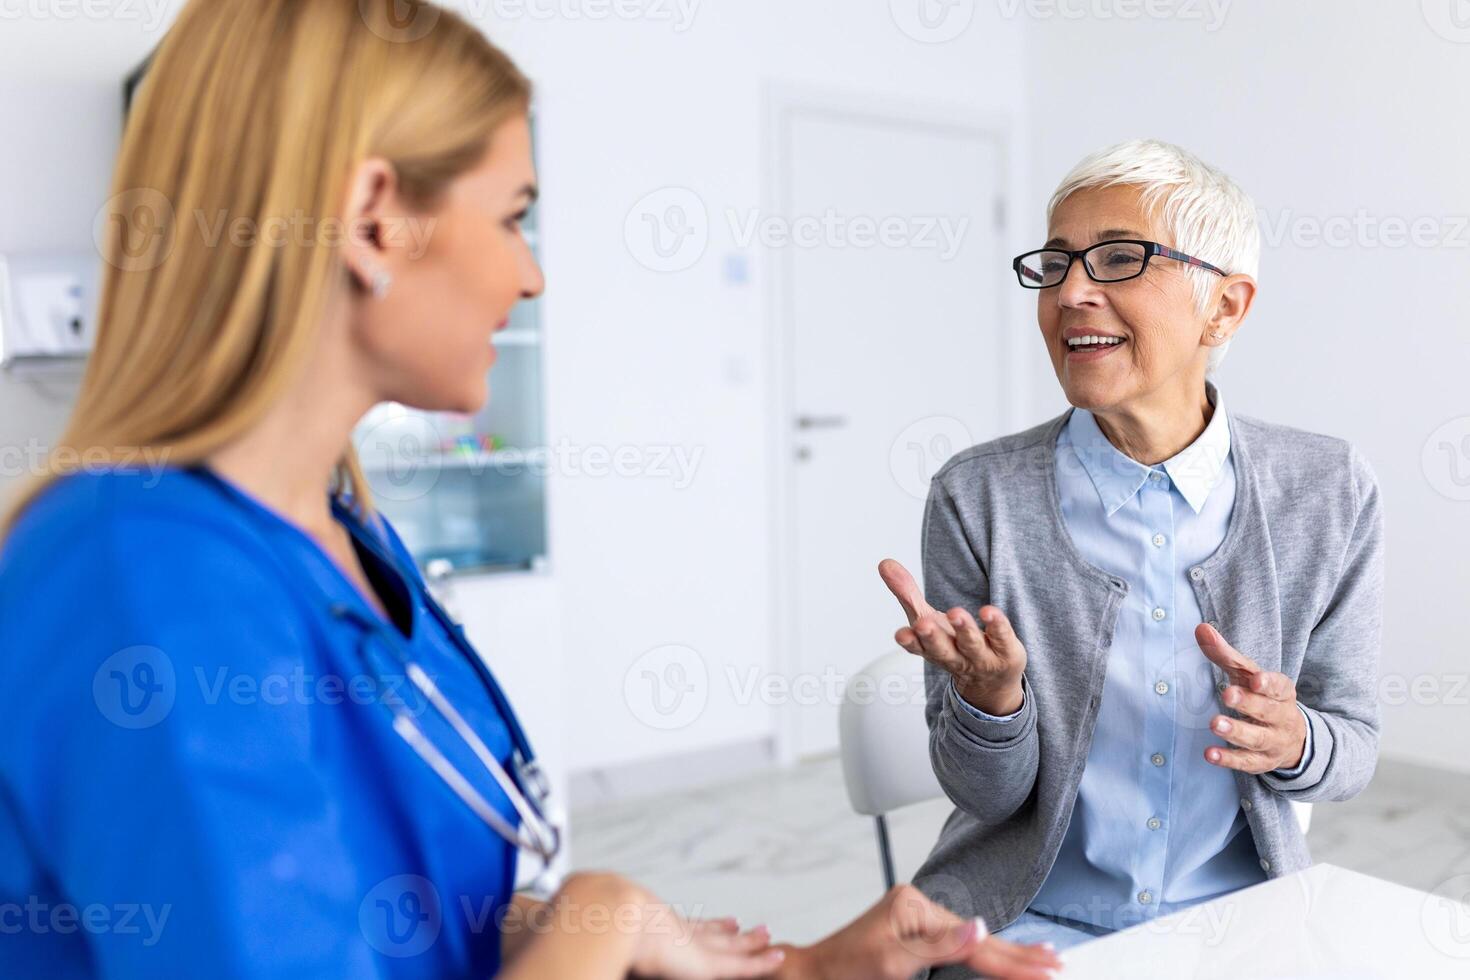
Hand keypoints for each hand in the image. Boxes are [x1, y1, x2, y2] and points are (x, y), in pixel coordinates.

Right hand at [545, 873, 783, 979]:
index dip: (691, 927)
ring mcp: (682, 943)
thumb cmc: (570, 926)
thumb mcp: (559, 934)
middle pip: (703, 933)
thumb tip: (516, 932)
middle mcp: (665, 930)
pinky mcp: (696, 960)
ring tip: (769, 938)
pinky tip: (777, 957)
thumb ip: (549, 938)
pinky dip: (756, 962)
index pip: (672, 928)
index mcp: (639, 925)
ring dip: (748, 945)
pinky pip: (736, 965)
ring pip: (724, 947)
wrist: (591, 914)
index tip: (709, 921)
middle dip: (725, 932)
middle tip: (746, 926)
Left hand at [777, 883, 1061, 979]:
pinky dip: (984, 955)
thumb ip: (940, 947)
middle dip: (1020, 955)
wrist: (813, 973)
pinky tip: (999, 952)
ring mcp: (917, 921)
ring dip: (1009, 954)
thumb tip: (981, 929)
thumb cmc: (844, 968)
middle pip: (978, 939)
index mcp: (915, 907)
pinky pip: (958, 946)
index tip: (1049, 970)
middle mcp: (919, 908)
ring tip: (1043, 957)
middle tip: (1059, 964)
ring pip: (973, 943)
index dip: (1014, 962)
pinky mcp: (915, 935)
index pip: (974, 943)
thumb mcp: (893, 960)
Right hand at [878, 559, 1026, 715]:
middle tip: (923, 625)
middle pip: (942, 650)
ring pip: (971, 645)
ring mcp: (981, 657)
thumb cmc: (952, 644)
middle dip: (932, 638)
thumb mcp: (927, 620)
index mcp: (931, 650)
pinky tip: (988, 612)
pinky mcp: (1006, 651)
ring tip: (955, 612)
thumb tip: (884, 563)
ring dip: (963, 630)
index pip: (918, 648)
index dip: (910, 642)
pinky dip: (996, 625)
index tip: (902, 635)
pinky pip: (1002, 637)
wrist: (991, 681)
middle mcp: (955, 657)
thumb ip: (906, 593)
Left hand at [1196, 623, 1308, 772]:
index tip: (1256, 679)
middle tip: (1227, 695)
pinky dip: (1228, 759)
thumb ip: (1224, 654)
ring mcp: (1273, 741)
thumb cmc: (1262, 697)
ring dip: (1236, 731)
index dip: (1268, 683)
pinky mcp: (1261, 761)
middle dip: (1249, 703)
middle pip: (1267, 710)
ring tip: (1215, 723)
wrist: (1291, 738)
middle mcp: (1281, 716)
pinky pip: (1246, 762)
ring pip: (1257, 738)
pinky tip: (1209, 754)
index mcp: (1281, 691)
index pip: (1278, 685)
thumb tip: (1201, 628)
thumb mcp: (1247, 675)